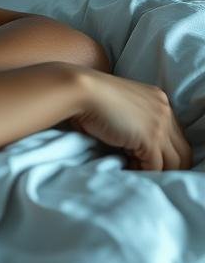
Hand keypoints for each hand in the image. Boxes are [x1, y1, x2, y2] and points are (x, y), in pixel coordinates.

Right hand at [67, 66, 192, 171]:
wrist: (81, 90)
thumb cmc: (90, 96)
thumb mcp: (121, 104)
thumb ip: (135, 118)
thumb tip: (135, 144)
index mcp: (159, 99)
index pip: (176, 135)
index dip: (163, 150)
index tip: (144, 157)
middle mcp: (165, 110)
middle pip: (182, 151)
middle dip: (168, 165)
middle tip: (145, 170)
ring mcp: (160, 125)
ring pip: (174, 162)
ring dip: (156, 171)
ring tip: (135, 171)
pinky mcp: (150, 139)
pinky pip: (155, 166)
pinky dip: (143, 172)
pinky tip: (128, 169)